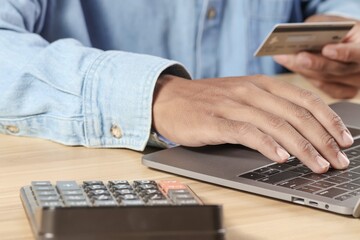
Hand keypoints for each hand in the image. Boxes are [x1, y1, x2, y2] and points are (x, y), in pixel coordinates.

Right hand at [152, 74, 352, 172]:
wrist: (169, 99)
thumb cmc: (207, 101)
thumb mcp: (241, 96)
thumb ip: (267, 107)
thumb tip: (299, 129)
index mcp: (260, 84)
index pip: (303, 99)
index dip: (327, 120)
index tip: (343, 139)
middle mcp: (249, 91)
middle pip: (295, 114)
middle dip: (322, 139)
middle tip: (338, 159)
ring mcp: (231, 105)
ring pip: (275, 124)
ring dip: (301, 147)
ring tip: (318, 164)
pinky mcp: (214, 121)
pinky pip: (245, 132)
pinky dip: (266, 145)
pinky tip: (280, 158)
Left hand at [274, 16, 359, 98]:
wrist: (348, 42)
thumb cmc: (341, 30)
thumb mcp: (335, 22)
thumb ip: (322, 25)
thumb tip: (303, 31)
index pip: (359, 52)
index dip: (343, 52)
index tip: (327, 49)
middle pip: (337, 68)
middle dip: (314, 63)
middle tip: (296, 56)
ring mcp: (354, 81)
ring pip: (326, 79)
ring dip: (302, 69)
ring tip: (283, 58)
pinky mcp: (345, 91)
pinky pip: (323, 89)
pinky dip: (308, 78)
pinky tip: (293, 67)